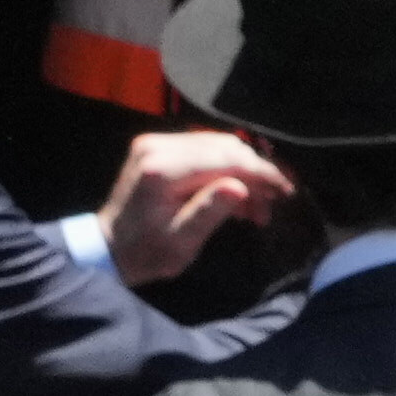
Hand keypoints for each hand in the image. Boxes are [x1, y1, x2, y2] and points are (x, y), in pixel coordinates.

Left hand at [101, 131, 297, 297]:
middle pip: (224, 147)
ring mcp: (156, 143)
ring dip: (243, 172)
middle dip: (255, 174)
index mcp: (162, 170)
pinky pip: (204, 148)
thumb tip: (240, 188)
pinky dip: (226, 168)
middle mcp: (157, 147)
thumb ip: (208, 212)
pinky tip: (234, 195)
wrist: (109, 246)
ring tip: (255, 207)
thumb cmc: (147, 252)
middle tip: (271, 206)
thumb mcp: (181, 241)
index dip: (261, 173)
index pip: (225, 159)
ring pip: (217, 145)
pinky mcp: (158, 147)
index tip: (286, 191)